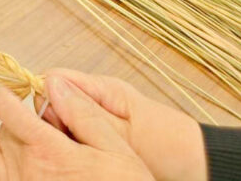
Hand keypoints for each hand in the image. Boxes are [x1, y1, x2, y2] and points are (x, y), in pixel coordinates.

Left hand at [0, 81, 153, 180]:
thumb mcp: (117, 152)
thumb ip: (84, 115)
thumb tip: (55, 84)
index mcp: (48, 151)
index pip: (7, 111)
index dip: (4, 96)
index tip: (6, 93)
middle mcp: (25, 170)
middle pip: (1, 129)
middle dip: (16, 121)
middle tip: (42, 129)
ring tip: (24, 145)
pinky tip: (16, 167)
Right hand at [36, 70, 206, 180]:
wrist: (196, 163)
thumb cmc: (167, 147)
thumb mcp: (124, 132)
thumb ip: (85, 110)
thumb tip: (48, 86)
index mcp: (102, 88)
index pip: (54, 77)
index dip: (43, 98)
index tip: (50, 123)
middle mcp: (96, 95)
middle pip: (53, 97)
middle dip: (52, 118)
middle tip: (70, 142)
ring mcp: (97, 111)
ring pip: (61, 114)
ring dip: (63, 131)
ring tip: (80, 151)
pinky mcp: (99, 128)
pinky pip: (74, 128)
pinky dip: (73, 140)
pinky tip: (83, 154)